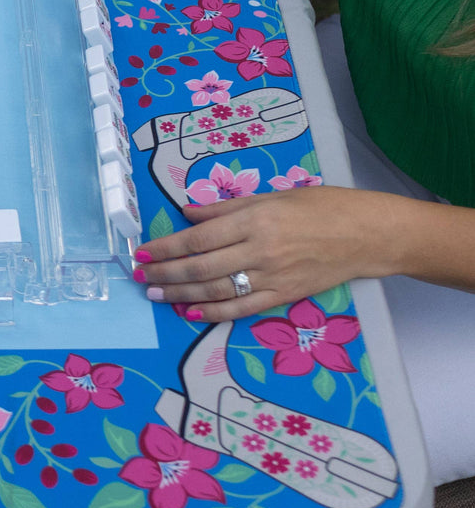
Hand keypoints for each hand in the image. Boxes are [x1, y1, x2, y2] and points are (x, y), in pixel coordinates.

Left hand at [135, 186, 405, 320]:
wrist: (367, 234)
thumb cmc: (320, 206)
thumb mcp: (270, 196)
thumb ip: (225, 208)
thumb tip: (186, 213)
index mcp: (254, 220)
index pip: (197, 238)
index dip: (165, 247)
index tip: (142, 252)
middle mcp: (259, 250)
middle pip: (201, 268)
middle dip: (165, 273)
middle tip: (140, 277)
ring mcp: (272, 277)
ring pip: (216, 290)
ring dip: (181, 294)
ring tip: (155, 294)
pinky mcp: (284, 296)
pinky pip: (242, 308)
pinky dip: (213, 311)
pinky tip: (190, 310)